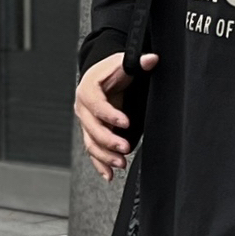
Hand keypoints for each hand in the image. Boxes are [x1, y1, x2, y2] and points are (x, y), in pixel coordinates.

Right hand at [75, 51, 156, 181]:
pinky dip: (100, 164)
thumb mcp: (123, 63)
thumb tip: (151, 59)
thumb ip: (137, 62)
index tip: (126, 122)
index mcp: (88, 89)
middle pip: (92, 128)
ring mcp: (86, 122)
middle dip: (108, 140)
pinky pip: (93, 151)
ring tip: (121, 164)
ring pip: (91, 143)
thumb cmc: (112, 71)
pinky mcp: (92, 133)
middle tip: (125, 148)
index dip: (110, 115)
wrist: (102, 77)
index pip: (96, 105)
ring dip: (105, 156)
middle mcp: (83, 108)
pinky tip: (109, 175)